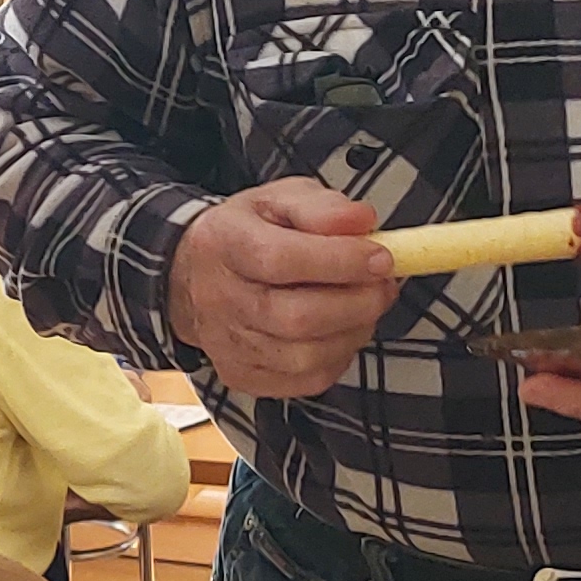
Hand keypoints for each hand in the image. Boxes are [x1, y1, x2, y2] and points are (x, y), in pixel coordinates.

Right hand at [170, 180, 398, 397]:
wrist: (198, 273)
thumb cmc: (249, 233)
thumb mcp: (280, 200)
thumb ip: (322, 207)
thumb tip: (361, 222)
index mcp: (223, 243)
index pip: (280, 259)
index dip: (339, 262)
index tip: (380, 257)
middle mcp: (218, 299)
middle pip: (295, 317)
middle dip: (356, 303)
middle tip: (382, 285)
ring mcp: (227, 344)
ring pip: (305, 356)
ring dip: (353, 332)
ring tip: (365, 305)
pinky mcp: (242, 375)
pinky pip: (306, 380)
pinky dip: (338, 357)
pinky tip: (341, 331)